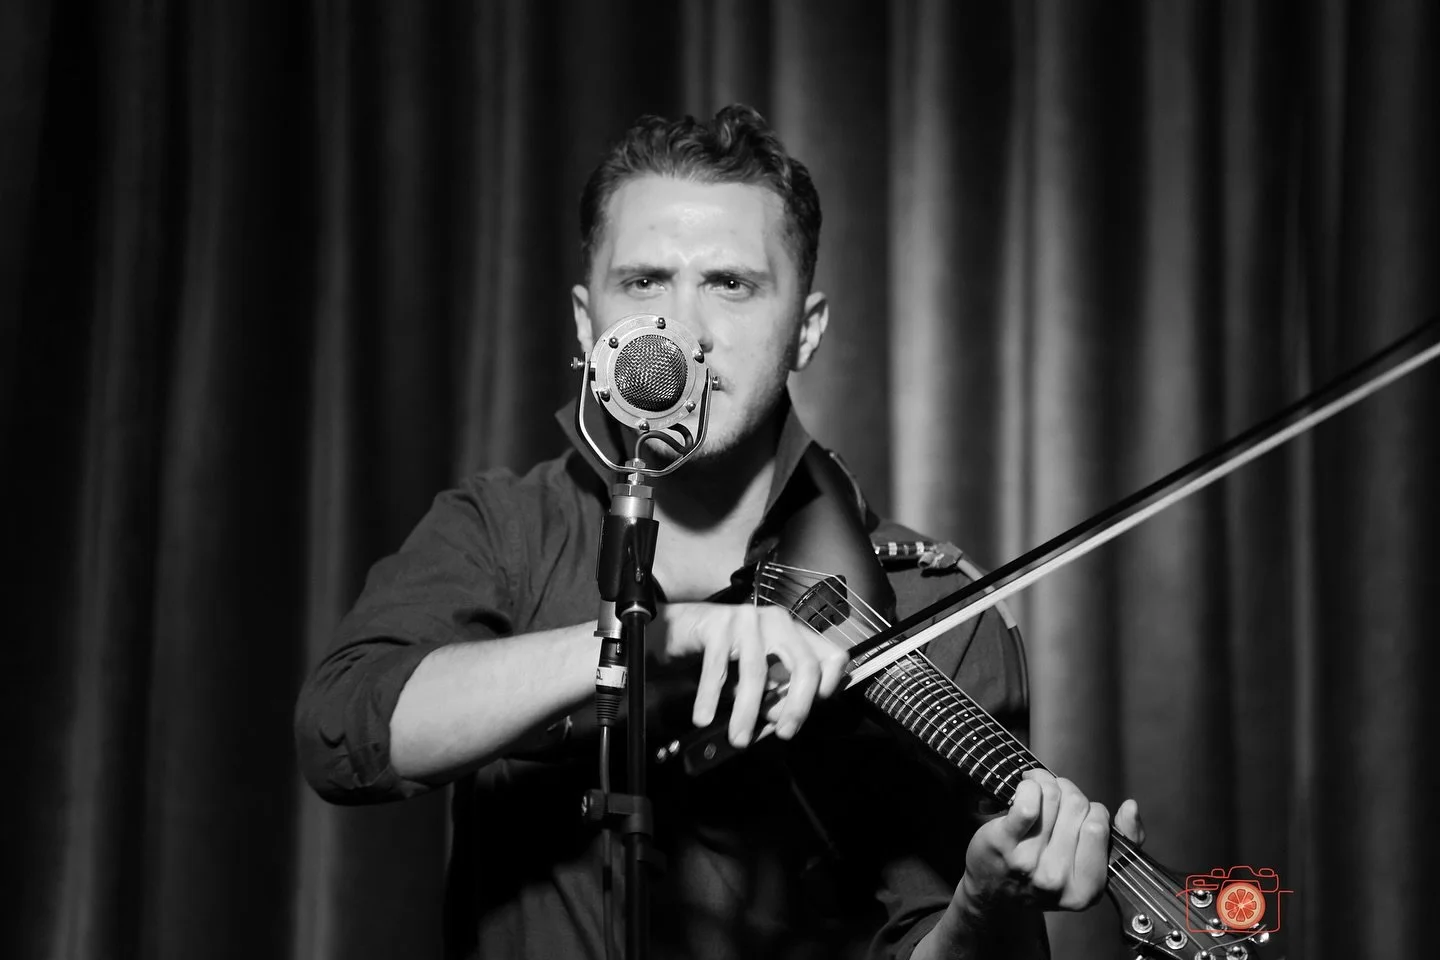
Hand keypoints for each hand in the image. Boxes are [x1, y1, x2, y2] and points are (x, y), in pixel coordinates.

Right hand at [659, 602, 848, 746]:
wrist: (677, 628)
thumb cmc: (721, 657)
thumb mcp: (754, 680)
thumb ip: (773, 697)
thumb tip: (782, 721)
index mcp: (794, 635)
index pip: (831, 656)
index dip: (830, 685)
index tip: (816, 710)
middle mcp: (777, 622)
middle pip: (805, 665)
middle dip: (797, 706)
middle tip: (784, 733)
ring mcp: (748, 619)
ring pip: (757, 672)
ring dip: (747, 711)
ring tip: (739, 738)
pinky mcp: (718, 622)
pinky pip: (718, 667)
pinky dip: (710, 697)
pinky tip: (704, 717)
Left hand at [959, 770, 1145, 915]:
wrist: (993, 889)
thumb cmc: (1044, 871)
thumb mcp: (1087, 869)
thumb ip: (1121, 841)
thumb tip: (1130, 807)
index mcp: (1086, 890)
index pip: (1100, 825)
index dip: (1091, 811)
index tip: (1077, 815)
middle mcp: (1056, 880)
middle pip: (1077, 806)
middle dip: (1068, 793)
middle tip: (1054, 800)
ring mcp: (1028, 862)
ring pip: (1053, 796)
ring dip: (1046, 784)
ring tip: (1037, 791)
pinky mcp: (1002, 843)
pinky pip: (1028, 801)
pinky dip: (1028, 785)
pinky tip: (1024, 789)